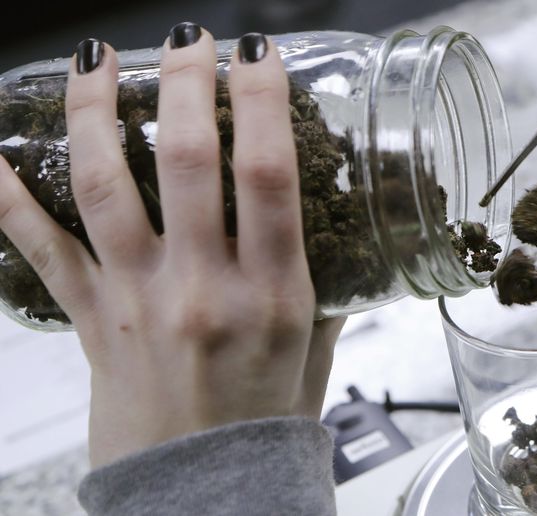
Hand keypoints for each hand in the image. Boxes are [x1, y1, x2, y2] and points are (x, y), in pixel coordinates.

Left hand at [0, 25, 343, 467]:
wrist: (204, 492)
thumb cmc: (264, 422)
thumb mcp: (315, 348)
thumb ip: (320, 284)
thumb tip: (328, 232)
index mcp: (272, 294)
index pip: (269, 175)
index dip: (262, 100)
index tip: (257, 54)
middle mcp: (203, 287)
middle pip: (186, 160)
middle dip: (184, 81)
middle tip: (186, 37)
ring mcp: (139, 299)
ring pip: (105, 186)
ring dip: (97, 112)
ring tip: (97, 60)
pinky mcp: (93, 318)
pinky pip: (40, 249)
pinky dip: (7, 199)